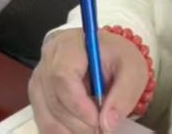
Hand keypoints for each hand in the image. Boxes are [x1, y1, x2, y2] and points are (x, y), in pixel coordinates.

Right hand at [30, 30, 149, 133]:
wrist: (104, 55)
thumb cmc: (116, 58)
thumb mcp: (132, 70)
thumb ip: (124, 95)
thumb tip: (107, 123)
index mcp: (69, 45)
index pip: (63, 76)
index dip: (78, 104)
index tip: (98, 120)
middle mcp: (48, 61)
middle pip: (54, 99)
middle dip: (79, 123)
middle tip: (101, 129)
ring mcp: (39, 80)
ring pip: (46, 115)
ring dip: (71, 131)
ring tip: (93, 130)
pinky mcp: (38, 96)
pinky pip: (44, 122)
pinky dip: (63, 133)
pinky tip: (80, 130)